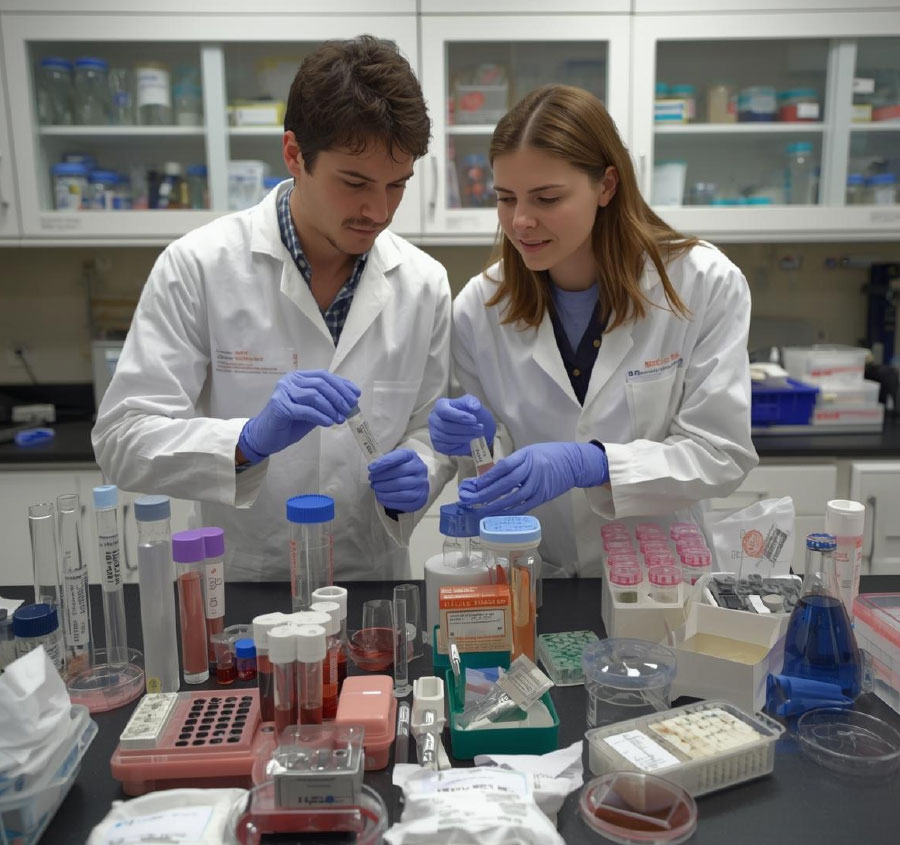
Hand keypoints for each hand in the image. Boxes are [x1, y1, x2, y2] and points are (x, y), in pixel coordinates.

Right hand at [238, 370, 359, 462]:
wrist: (266, 437)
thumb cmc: (290, 423)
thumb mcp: (312, 410)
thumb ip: (327, 403)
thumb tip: (350, 400)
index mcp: (298, 377)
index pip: (324, 376)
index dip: (342, 384)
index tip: (356, 395)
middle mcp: (290, 381)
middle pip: (320, 384)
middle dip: (339, 397)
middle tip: (349, 409)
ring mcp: (283, 392)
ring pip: (314, 395)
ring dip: (331, 407)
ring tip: (340, 419)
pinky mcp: (280, 406)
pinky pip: (306, 410)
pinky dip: (320, 416)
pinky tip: (329, 423)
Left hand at [368, 449, 428, 512]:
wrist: (415, 482)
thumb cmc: (401, 470)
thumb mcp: (395, 461)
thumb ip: (385, 462)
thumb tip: (372, 468)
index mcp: (412, 456)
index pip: (398, 456)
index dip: (383, 462)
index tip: (371, 468)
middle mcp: (420, 469)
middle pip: (398, 472)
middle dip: (381, 477)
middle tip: (372, 480)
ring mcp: (421, 484)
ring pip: (399, 487)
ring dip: (383, 489)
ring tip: (375, 488)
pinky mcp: (420, 499)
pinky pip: (401, 501)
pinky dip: (387, 499)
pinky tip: (381, 496)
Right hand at [428, 395, 496, 455]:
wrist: (474, 428)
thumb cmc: (471, 413)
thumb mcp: (473, 404)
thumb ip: (473, 402)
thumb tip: (474, 406)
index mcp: (440, 405)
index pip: (444, 411)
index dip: (459, 416)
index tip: (474, 420)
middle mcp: (433, 418)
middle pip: (445, 426)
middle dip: (465, 429)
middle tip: (479, 429)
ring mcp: (434, 432)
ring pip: (446, 438)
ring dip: (463, 438)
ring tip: (476, 436)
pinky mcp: (437, 445)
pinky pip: (446, 448)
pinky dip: (459, 446)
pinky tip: (468, 443)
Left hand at [457, 442, 607, 514]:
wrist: (573, 462)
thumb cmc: (548, 454)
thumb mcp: (529, 451)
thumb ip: (512, 462)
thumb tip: (490, 476)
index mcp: (526, 457)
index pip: (504, 468)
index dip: (488, 477)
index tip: (474, 485)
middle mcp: (532, 471)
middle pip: (505, 484)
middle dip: (486, 493)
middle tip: (470, 500)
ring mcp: (538, 486)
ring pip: (513, 498)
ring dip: (495, 506)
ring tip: (480, 510)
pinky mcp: (542, 497)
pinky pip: (524, 506)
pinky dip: (510, 511)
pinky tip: (498, 514)